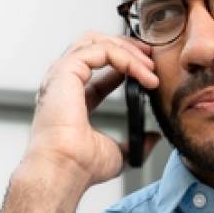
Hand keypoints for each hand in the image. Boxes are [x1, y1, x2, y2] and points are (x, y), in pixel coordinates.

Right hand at [23, 32, 161, 188]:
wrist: (64, 170)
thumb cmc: (79, 166)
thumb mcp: (117, 153)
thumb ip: (134, 143)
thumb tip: (152, 139)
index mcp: (69, 98)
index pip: (97, 68)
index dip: (124, 63)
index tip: (148, 69)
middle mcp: (62, 83)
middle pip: (93, 45)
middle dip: (125, 46)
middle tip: (150, 56)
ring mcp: (61, 75)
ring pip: (96, 42)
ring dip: (127, 50)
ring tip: (149, 65)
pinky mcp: (65, 70)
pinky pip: (101, 50)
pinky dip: (125, 57)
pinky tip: (142, 72)